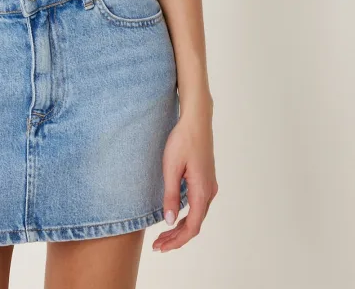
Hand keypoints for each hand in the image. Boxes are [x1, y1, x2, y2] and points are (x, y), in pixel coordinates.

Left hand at [152, 102, 217, 251]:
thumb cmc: (182, 141)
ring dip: (180, 227)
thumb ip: (170, 195)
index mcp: (201, 191)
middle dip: (176, 237)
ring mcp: (209, 185)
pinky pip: (197, 205)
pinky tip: (174, 216)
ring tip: (163, 235)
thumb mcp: (171, 168)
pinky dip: (186, 216)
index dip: (176, 240)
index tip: (160, 247)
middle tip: (158, 245)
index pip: (192, 227)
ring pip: (197, 215)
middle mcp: (209, 191)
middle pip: (195, 224)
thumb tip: (169, 220)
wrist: (196, 120)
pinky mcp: (206, 179)